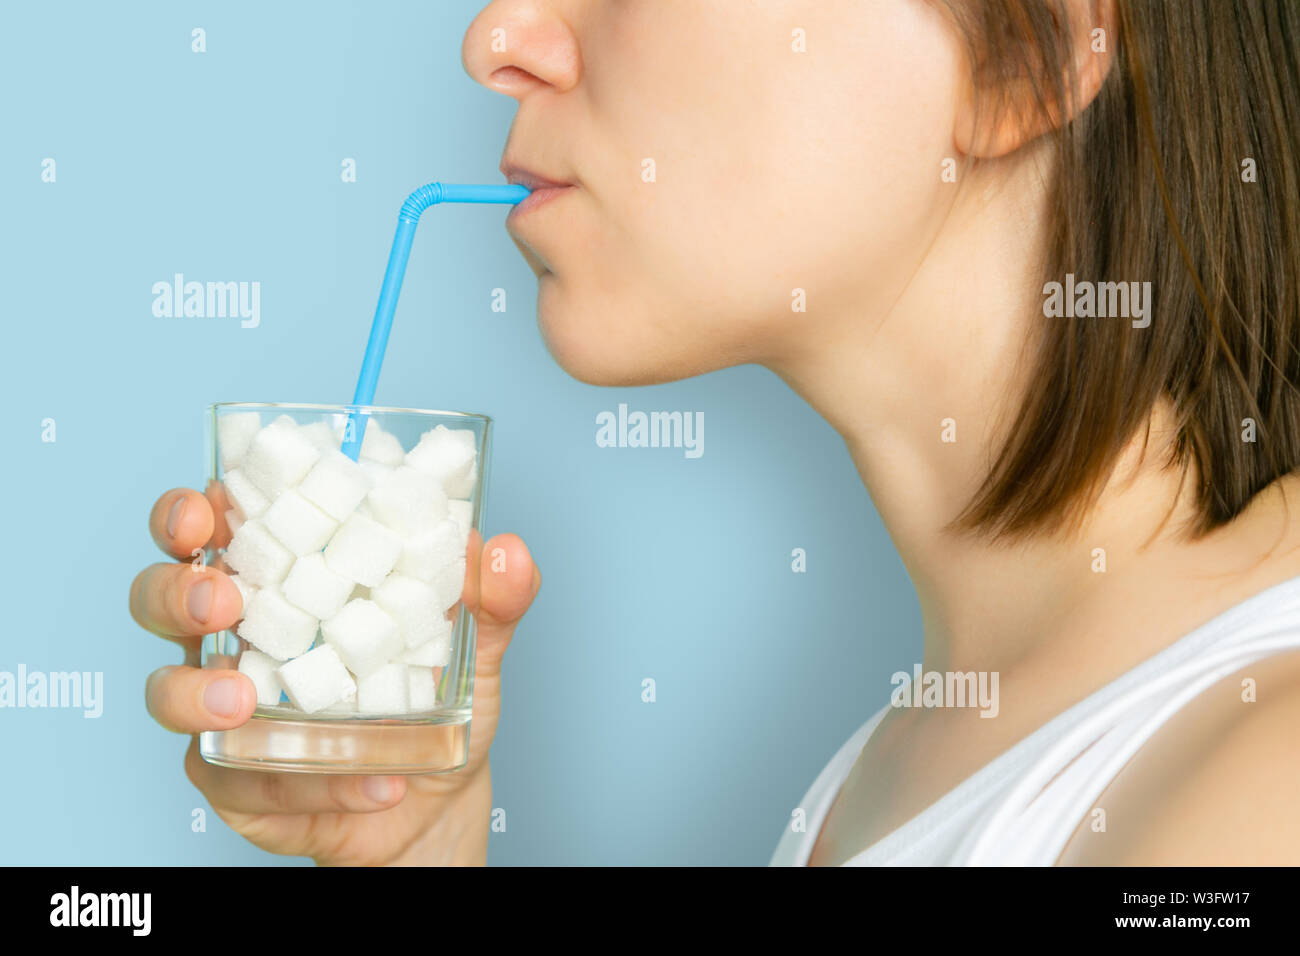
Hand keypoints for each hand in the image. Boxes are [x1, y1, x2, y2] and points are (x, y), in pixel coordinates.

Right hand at [130, 485, 540, 864]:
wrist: (434, 801)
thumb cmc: (435, 699)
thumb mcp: (474, 645)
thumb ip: (491, 599)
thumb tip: (505, 552)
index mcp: (284, 579)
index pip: (214, 526)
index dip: (191, 510)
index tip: (208, 506)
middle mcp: (239, 636)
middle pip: (160, 595)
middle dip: (177, 589)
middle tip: (222, 598)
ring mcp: (224, 708)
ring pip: (166, 691)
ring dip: (199, 692)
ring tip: (249, 702)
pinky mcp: (233, 778)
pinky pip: (241, 776)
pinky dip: (309, 777)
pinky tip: (370, 779)